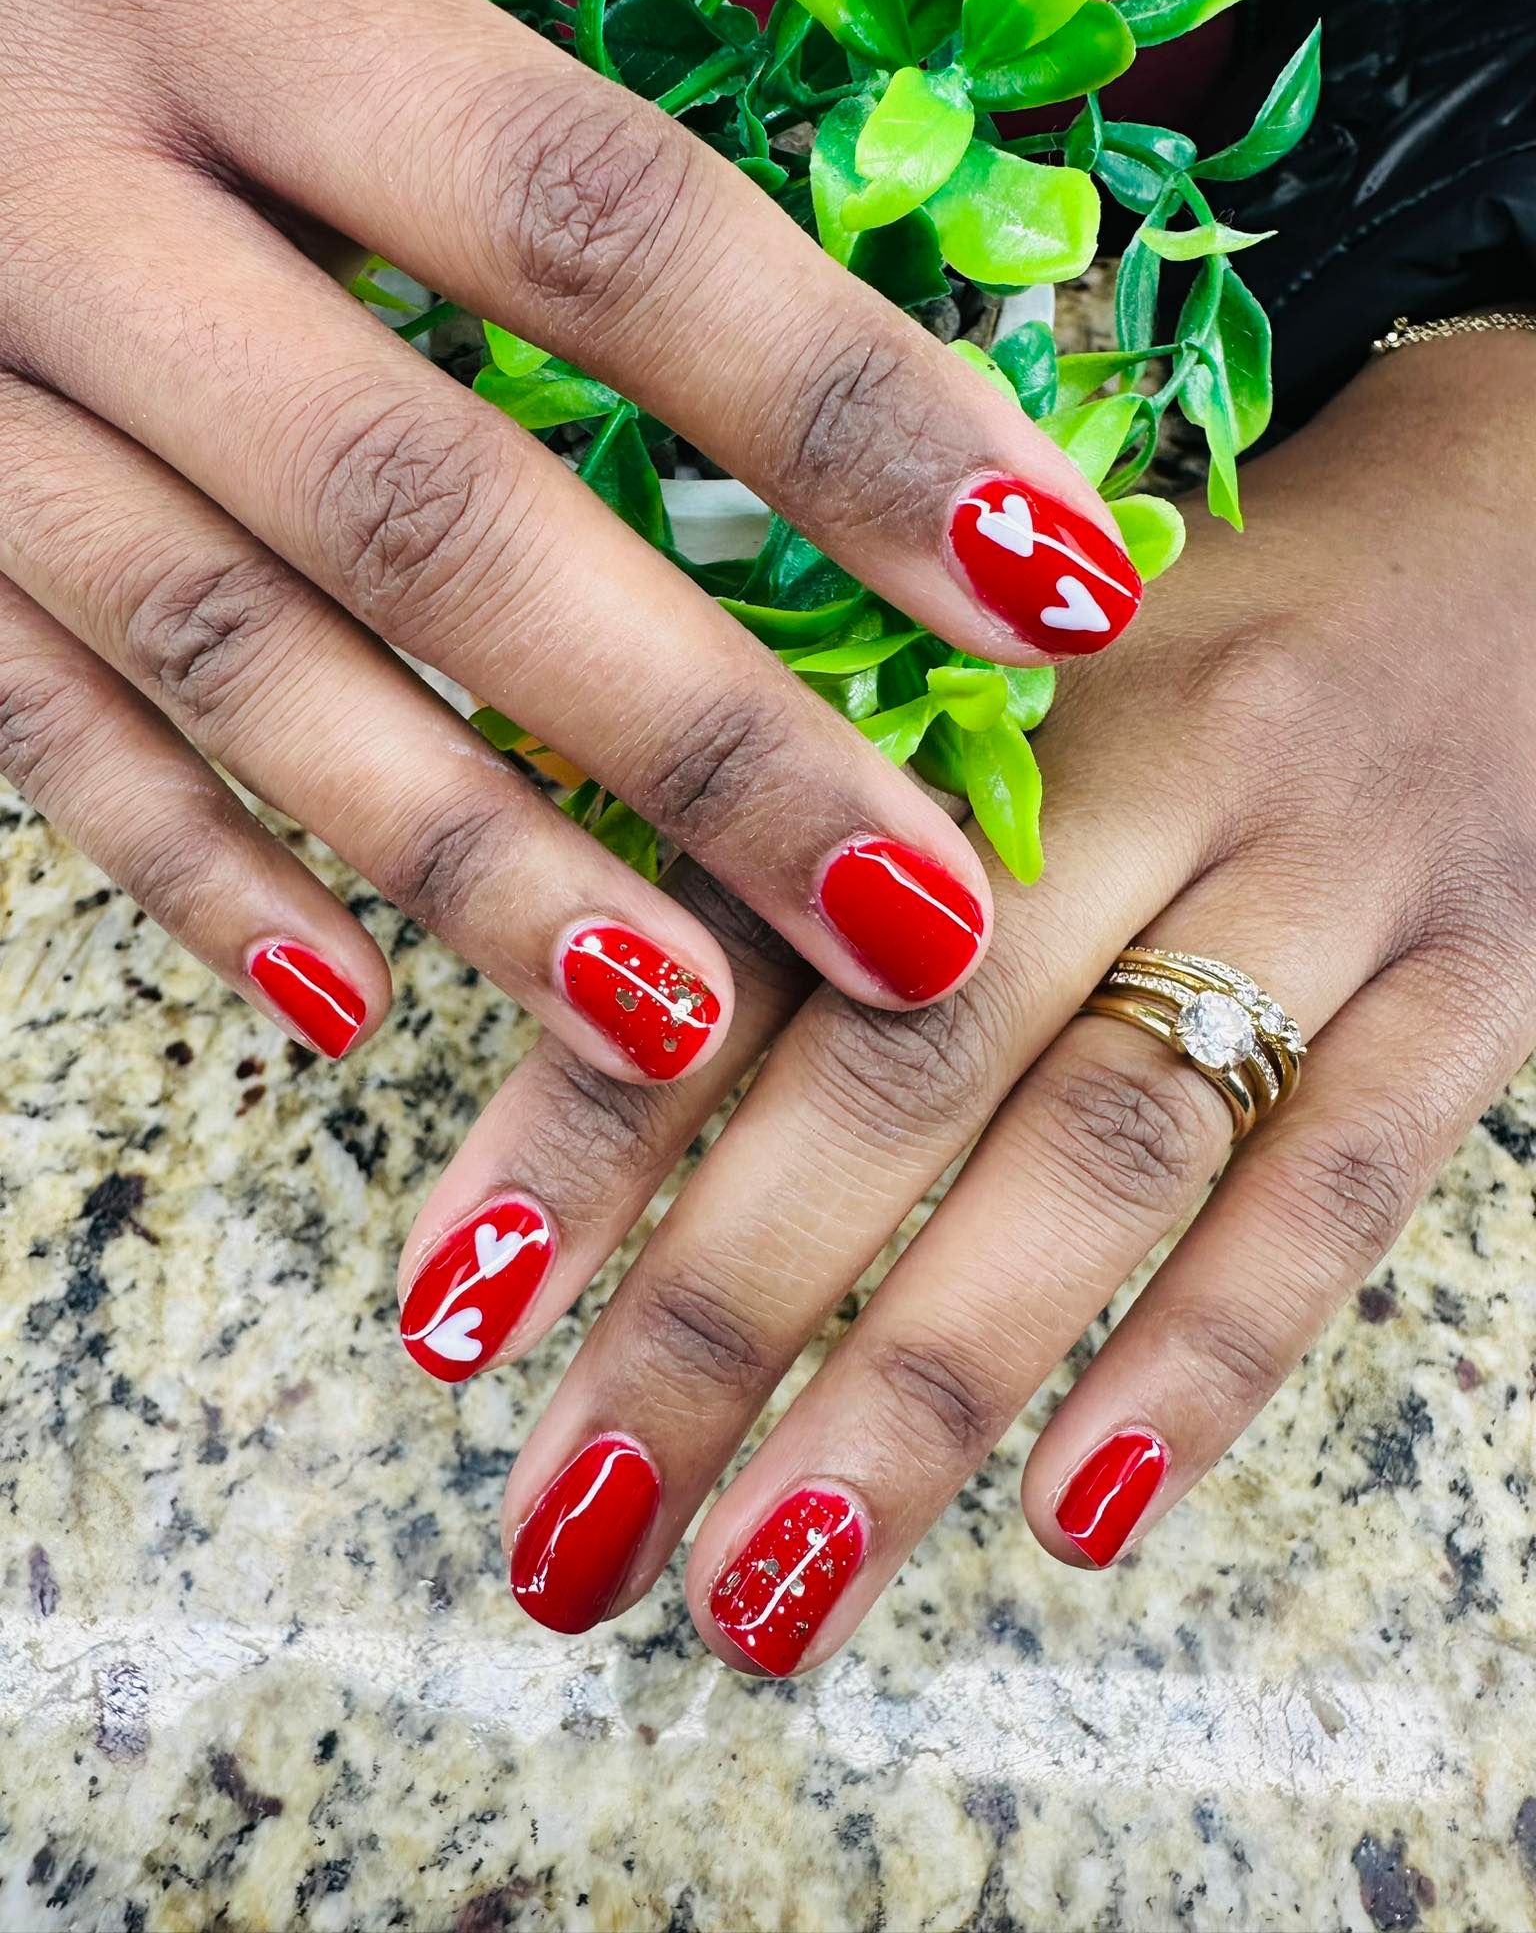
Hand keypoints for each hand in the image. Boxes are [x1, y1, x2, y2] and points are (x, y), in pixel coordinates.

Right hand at [0, 0, 1138, 1074]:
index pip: (591, 227)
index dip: (836, 412)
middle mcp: (60, 189)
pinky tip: (352, 1004)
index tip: (1054, 582)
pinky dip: (193, 872)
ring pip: (229, 659)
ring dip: (468, 861)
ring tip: (680, 1025)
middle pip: (423, 505)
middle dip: (691, 734)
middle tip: (910, 914)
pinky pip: (31, 729)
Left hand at [397, 329, 1535, 1656]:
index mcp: (977, 676)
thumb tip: (599, 1029)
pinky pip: (1350, 1177)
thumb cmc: (1198, 626)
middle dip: (716, 1319)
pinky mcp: (1488, 971)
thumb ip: (824, 821)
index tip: (451, 1319)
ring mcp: (1331, 875)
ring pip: (1102, 1145)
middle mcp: (1143, 764)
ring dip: (920, 1392)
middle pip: (902, 1061)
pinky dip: (1211, 1350)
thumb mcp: (1004, 666)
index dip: (581, 1121)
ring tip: (771, 1594)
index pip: (741, 913)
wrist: (1522, 518)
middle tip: (572, 1537)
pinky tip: (1079, 1513)